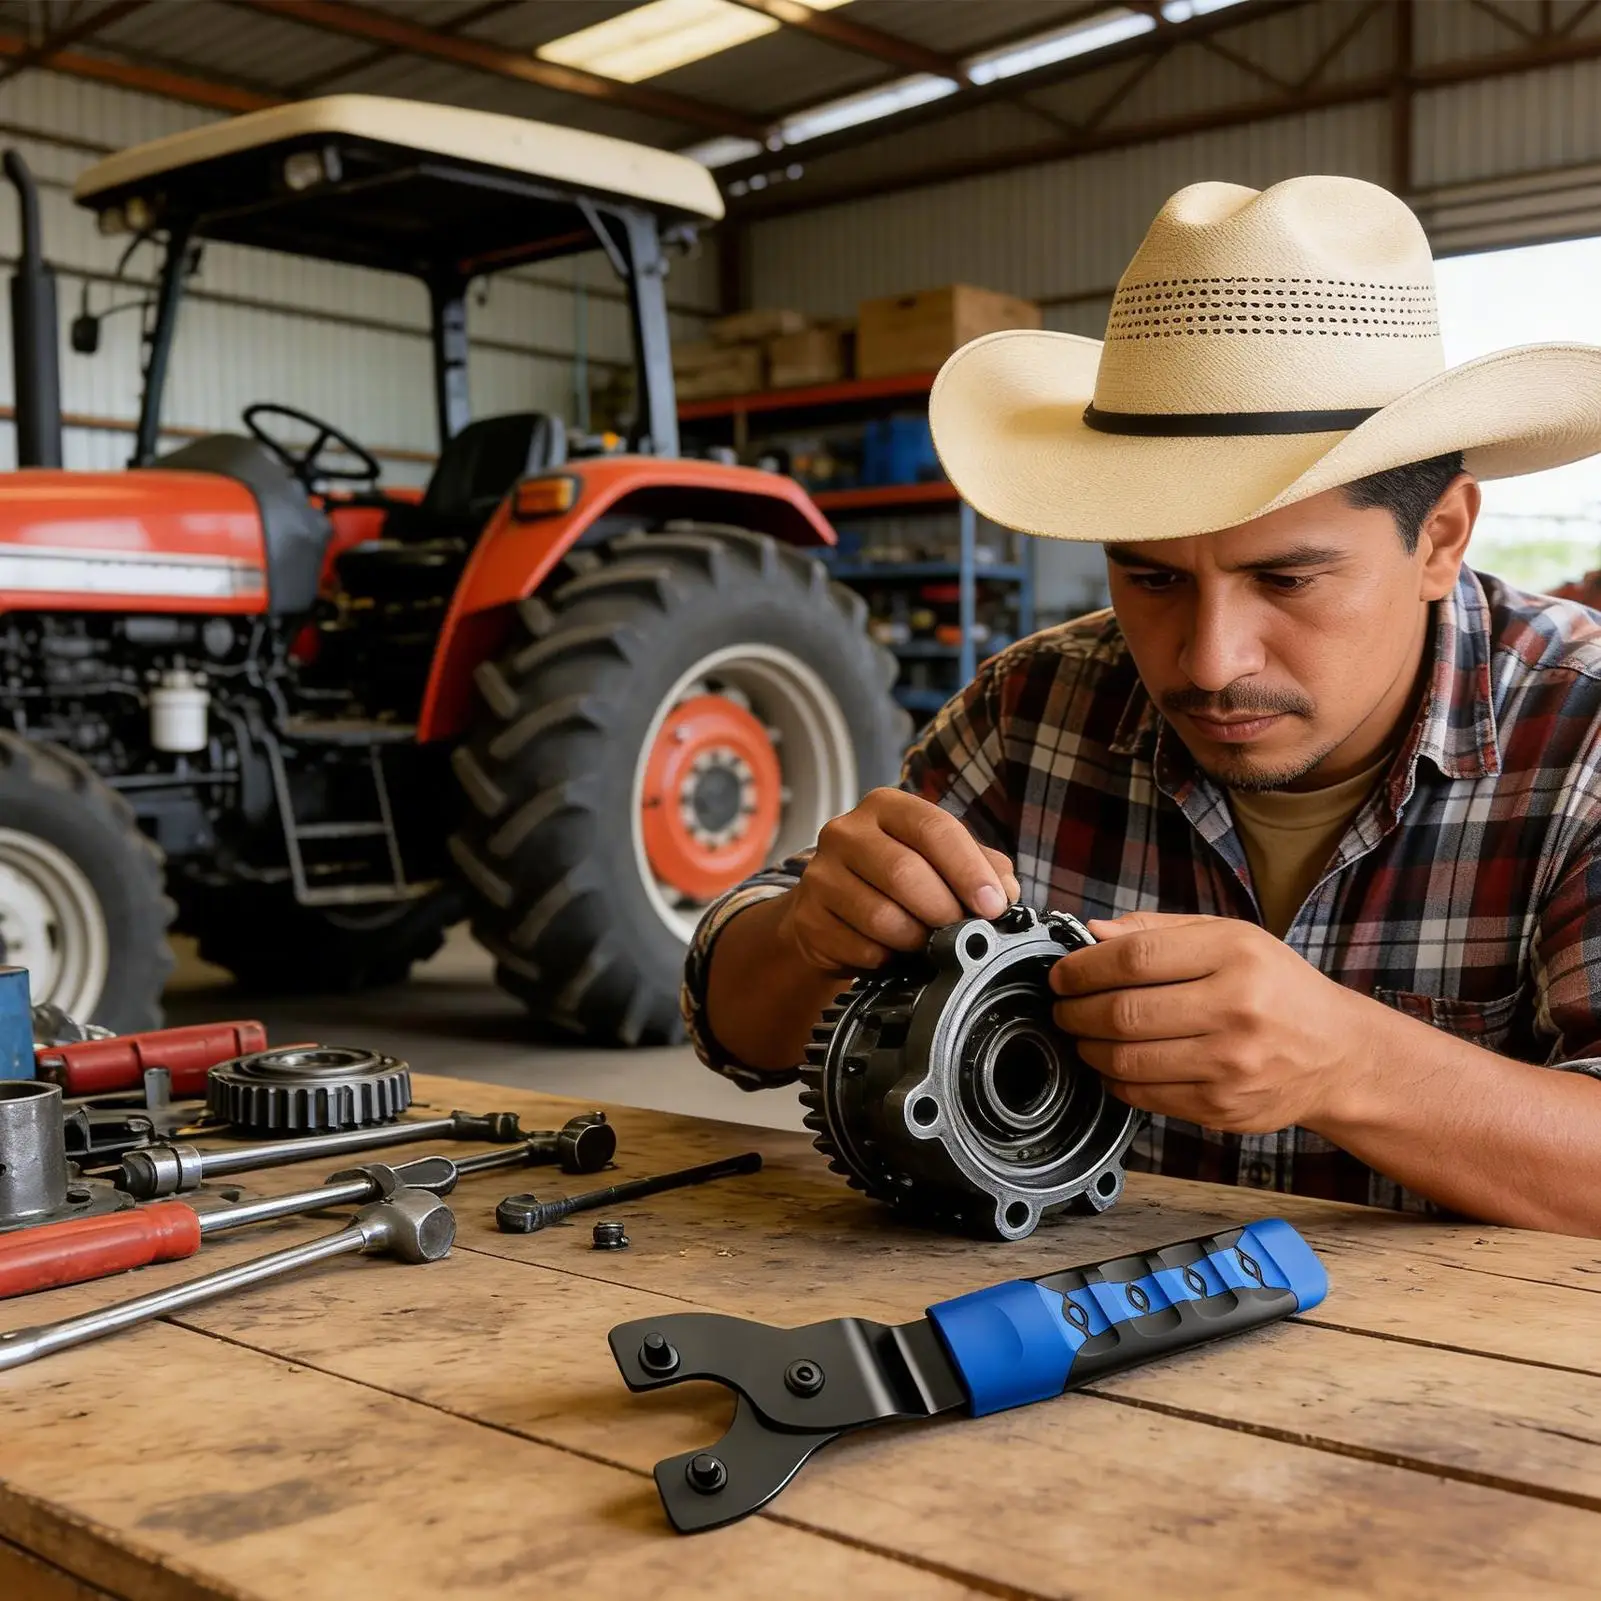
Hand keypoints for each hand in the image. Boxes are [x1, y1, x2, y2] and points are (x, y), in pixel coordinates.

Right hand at [775, 789, 1019, 977]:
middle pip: (905, 872)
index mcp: (886, 807)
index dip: (968, 870)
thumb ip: (982, 866)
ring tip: (924, 943)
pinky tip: (889, 953)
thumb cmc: (897, 882)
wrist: (832, 912)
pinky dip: (885, 959)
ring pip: (881, 917)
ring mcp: (819, 874)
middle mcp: (846, 832)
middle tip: (962, 932)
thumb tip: (1006, 892)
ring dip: (915, 939)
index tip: (993, 905)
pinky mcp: (807, 917)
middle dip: (944, 911)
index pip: (933, 827)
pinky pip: (859, 948)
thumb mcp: (942, 862)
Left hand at [1048, 911, 1369, 1132]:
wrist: (1338, 1055)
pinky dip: (1114, 1080)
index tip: (1062, 973)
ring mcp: (1230, 1064)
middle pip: (1123, 1012)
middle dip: (1074, 1010)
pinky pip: (1144, 1095)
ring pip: (1126, 1059)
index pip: (1135, 957)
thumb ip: (1158, 930)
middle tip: (1062, 1007)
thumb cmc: (1276, 988)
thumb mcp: (1230, 938)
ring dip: (1087, 1047)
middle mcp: (1236, 1009)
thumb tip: (1092, 932)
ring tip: (1081, 1035)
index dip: (1083, 966)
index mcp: (1235, 955)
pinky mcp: (1222, 1106)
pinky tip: (1112, 1064)